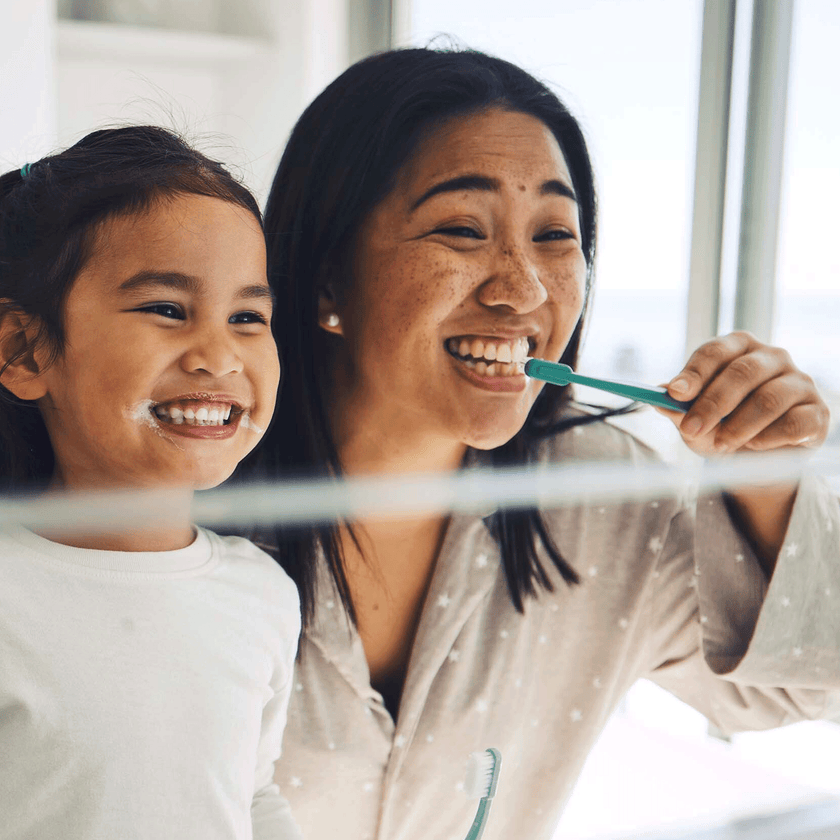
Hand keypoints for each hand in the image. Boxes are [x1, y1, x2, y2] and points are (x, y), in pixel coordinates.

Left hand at [656, 331, 829, 457]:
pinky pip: (794, 424)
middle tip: (692, 427)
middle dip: (712, 403)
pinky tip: (754, 447)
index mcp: (739, 348)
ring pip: (768, 399)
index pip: (716, 351)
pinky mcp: (817, 412)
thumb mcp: (695, 421)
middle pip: (742, 372)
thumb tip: (658, 400)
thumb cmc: (722, 428)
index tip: (674, 393)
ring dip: (738, 426)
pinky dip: (768, 438)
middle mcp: (772, 357)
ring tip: (720, 445)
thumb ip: (678, 410)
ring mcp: (799, 382)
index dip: (694, 372)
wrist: (756, 460)